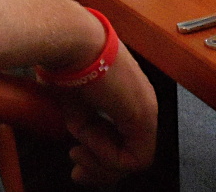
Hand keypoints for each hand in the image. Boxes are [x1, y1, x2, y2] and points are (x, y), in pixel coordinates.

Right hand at [57, 44, 158, 184]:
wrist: (74, 42)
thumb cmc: (69, 61)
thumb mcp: (74, 104)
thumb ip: (85, 126)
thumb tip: (81, 145)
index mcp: (125, 96)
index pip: (122, 138)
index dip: (99, 156)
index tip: (76, 158)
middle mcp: (140, 104)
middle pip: (129, 152)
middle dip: (101, 169)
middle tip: (78, 173)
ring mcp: (146, 111)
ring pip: (133, 158)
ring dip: (101, 161)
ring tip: (78, 150)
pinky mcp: (145, 118)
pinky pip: (133, 157)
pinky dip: (107, 157)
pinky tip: (87, 143)